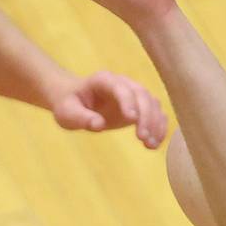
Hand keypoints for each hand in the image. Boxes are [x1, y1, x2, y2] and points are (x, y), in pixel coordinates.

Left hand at [49, 71, 167, 148]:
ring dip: (155, 124)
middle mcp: (124, 83)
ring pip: (153, 104)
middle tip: (142, 138)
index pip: (121, 88)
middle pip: (142, 95)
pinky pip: (157, 114)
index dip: (128, 102)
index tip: (131, 120)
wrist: (77, 101)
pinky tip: (154, 144)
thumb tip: (98, 125)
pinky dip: (159, 128)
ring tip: (150, 145)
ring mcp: (135, 94)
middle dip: (146, 116)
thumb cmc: (69, 105)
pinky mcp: (141, 106)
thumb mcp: (67, 113)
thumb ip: (80, 117)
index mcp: (104, 80)